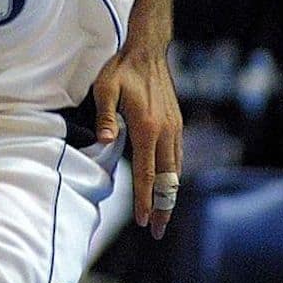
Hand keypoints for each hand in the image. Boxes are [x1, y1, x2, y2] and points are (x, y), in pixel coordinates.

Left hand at [92, 46, 182, 239]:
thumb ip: (105, 115)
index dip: (145, 199)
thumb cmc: (121, 69)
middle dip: (163, 207)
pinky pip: (178, 156)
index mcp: (147, 127)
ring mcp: (174, 128)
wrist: (147, 50)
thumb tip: (104, 140)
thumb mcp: (105, 88)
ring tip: (165, 214)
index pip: (147, 173)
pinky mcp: (177, 123)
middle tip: (158, 231)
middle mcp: (165, 132)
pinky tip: (169, 184)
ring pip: (176, 170)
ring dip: (171, 194)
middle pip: (167, 179)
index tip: (144, 222)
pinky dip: (174, 176)